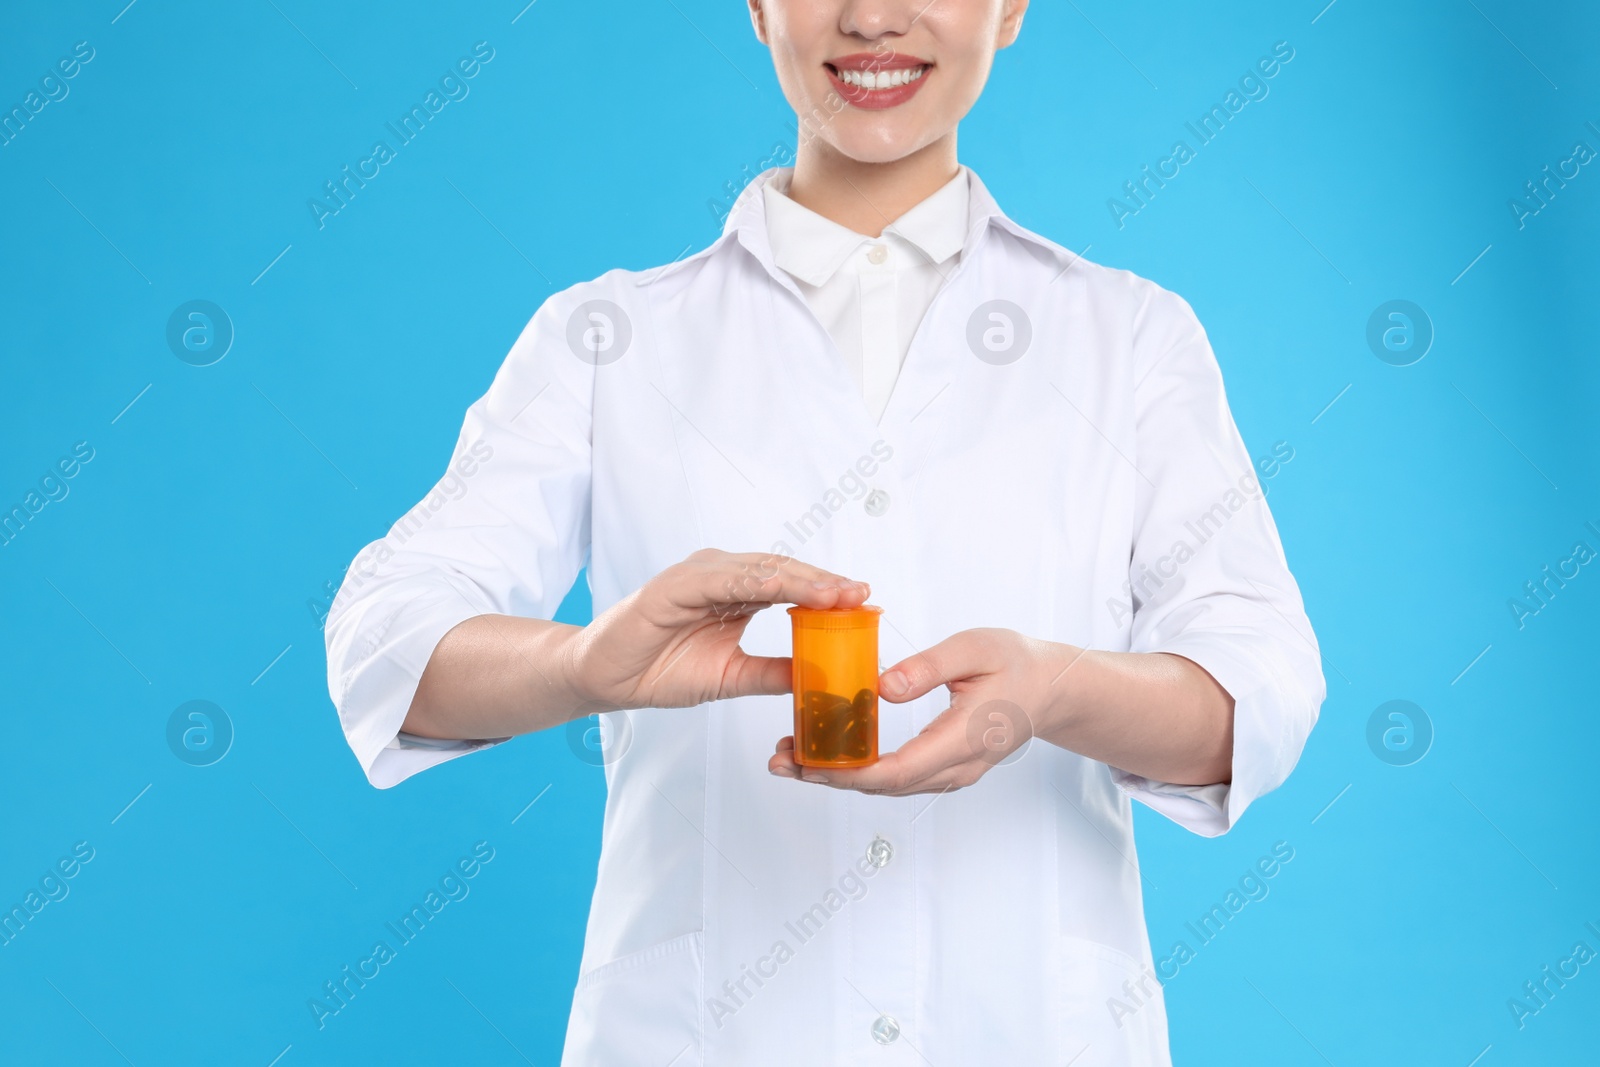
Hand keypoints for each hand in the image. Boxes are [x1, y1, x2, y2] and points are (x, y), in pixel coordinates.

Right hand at [566, 548, 868, 712]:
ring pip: (759, 570)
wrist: (605, 681)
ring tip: (835, 593)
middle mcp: (720, 576)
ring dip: (800, 579)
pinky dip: (756, 582)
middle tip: (860, 593)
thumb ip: (773, 672)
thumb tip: (819, 677)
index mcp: (735, 594)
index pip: (791, 586)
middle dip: (823, 582)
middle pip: (782, 571)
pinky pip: (722, 580)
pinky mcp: (673, 586)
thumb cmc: (660, 672)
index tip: (864, 603)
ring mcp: (697, 576)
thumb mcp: (731, 677)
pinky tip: (784, 590)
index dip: (826, 592)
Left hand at [768, 627, 1073, 795]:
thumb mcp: (975, 647)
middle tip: (780, 761)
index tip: (809, 764)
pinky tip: (829, 752)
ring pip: (889, 786)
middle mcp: (958, 766)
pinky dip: (859, 769)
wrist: (1053, 687)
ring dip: (839, 776)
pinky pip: (898, 776)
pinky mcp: (946, 766)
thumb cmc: (1017, 662)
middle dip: (829, 778)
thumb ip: (929, 667)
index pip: (901, 770)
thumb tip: (883, 687)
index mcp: (965, 738)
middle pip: (885, 786)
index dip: (851, 774)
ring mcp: (953, 772)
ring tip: (790, 758)